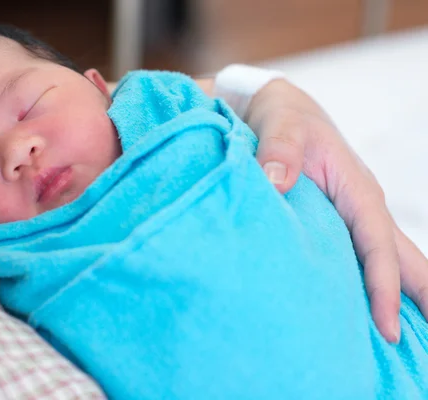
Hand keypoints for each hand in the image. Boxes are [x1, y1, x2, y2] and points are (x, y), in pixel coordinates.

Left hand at [245, 79, 427, 342]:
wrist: (279, 109)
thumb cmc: (283, 116)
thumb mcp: (280, 125)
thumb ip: (278, 150)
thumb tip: (276, 181)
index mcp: (356, 187)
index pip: (377, 244)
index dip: (383, 286)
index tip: (386, 328)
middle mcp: (363, 205)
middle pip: (401, 258)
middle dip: (421, 298)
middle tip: (426, 347)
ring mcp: (353, 214)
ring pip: (387, 259)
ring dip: (404, 295)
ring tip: (413, 340)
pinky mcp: (339, 220)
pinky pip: (364, 256)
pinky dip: (377, 283)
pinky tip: (372, 308)